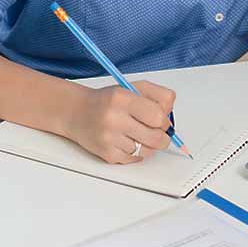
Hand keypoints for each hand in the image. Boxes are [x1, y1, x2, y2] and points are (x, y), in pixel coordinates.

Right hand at [62, 80, 176, 164]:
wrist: (76, 112)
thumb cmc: (107, 100)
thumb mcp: (133, 87)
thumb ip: (158, 96)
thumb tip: (171, 115)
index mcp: (123, 98)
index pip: (158, 116)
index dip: (165, 120)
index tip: (162, 120)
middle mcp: (114, 118)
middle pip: (156, 138)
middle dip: (162, 136)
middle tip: (157, 131)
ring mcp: (110, 139)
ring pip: (147, 150)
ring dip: (148, 144)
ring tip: (138, 134)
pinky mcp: (107, 154)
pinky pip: (135, 159)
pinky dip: (136, 152)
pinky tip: (127, 141)